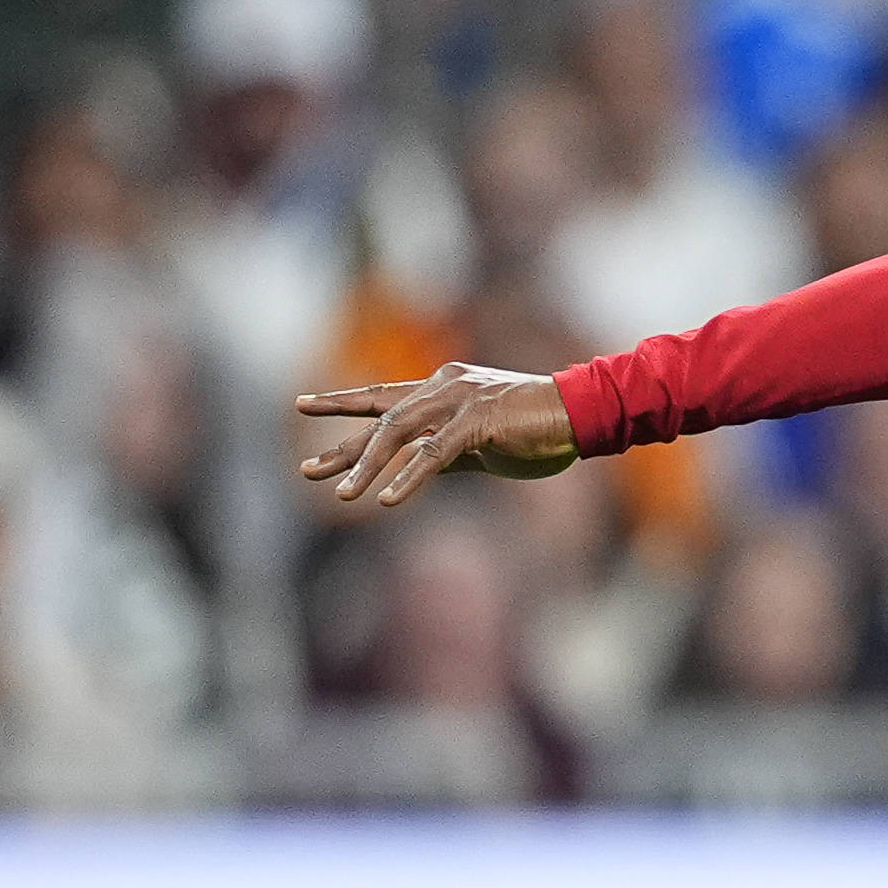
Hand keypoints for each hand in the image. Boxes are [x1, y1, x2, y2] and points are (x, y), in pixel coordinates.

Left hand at [294, 364, 577, 508]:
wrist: (582, 413)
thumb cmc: (538, 430)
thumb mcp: (481, 443)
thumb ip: (446, 452)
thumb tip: (413, 471)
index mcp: (443, 387)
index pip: (383, 395)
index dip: (342, 402)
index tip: (304, 405)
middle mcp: (443, 387)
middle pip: (380, 416)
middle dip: (343, 446)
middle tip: (307, 469)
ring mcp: (459, 401)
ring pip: (399, 433)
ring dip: (368, 467)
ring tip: (343, 496)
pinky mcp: (477, 421)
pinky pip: (434, 453)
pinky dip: (409, 477)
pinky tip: (387, 500)